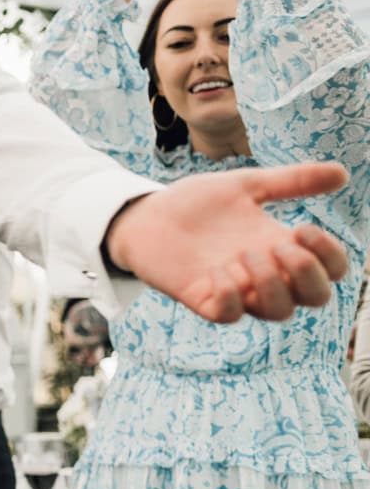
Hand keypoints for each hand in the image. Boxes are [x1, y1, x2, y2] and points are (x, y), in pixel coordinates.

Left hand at [104, 163, 349, 322]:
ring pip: (277, 312)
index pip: (330, 271)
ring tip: (245, 253)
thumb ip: (292, 181)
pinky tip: (216, 270)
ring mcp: (235, 289)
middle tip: (280, 244)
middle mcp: (265, 274)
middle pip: (314, 298)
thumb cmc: (196, 203)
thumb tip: (342, 173)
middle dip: (308, 273)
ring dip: (272, 283)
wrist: (146, 213)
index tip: (303, 228)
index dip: (331, 257)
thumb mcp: (247, 185)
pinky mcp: (202, 299)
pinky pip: (229, 315)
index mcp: (281, 247)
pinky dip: (231, 296)